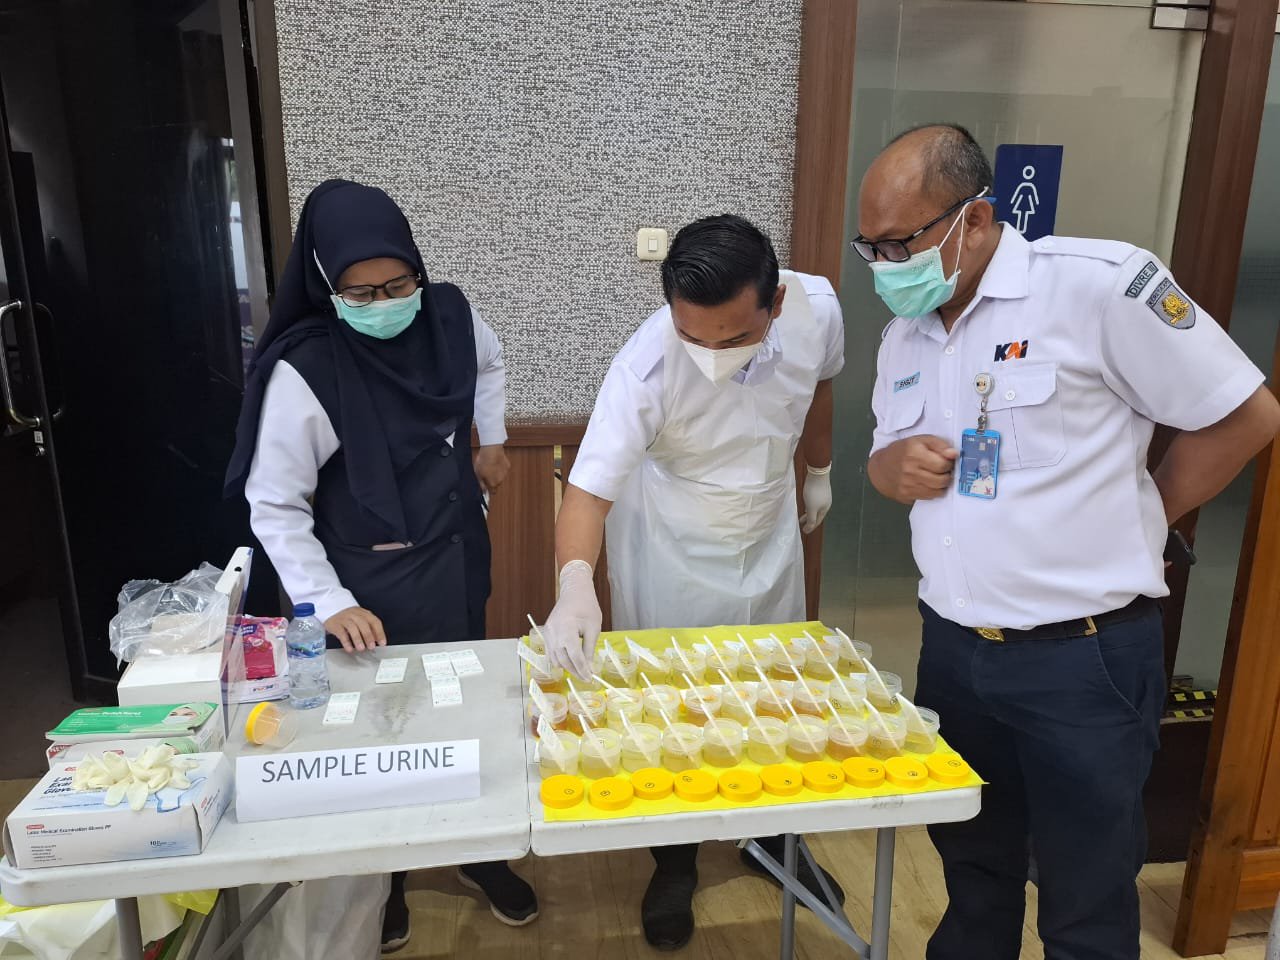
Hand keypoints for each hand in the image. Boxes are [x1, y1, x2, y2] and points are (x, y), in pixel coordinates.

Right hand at [324, 606, 386, 651]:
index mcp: (363, 613)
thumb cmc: (349, 619)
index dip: (379, 632)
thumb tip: (377, 640)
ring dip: (358, 639)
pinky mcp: (335, 624)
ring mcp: (344, 618)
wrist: (331, 612)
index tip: (382, 643)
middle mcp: (354, 614)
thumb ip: (369, 629)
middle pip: (363, 624)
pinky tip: (349, 649)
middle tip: (371, 647)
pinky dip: (346, 642)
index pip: (374, 621)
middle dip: (368, 636)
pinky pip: (341, 633)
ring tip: (361, 648)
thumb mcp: (360, 621)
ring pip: (352, 627)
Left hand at [473, 444, 509, 494]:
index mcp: (493, 484)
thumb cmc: (483, 462)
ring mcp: (505, 473)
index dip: (489, 489)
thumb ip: (482, 484)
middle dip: (492, 480)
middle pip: (496, 483)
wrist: (491, 451)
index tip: (486, 485)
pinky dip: (500, 466)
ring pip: (500, 476)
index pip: (493, 492)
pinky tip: (495, 461)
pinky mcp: (507, 466)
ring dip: (496, 473)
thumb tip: (484, 491)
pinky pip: (503, 468)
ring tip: (490, 465)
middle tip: (486, 472)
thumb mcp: (478, 474)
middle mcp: (500, 480)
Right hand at [541, 560, 600, 677]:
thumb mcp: (593, 628)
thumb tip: (589, 668)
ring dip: (566, 666)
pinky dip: (559, 659)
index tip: (589, 678)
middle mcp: (554, 633)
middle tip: (586, 677)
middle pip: (563, 660)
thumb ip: (589, 649)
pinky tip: (569, 661)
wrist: (574, 591)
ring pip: (554, 658)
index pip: (575, 656)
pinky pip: (550, 652)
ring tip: (579, 670)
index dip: (582, 670)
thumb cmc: (587, 607)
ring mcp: (548, 633)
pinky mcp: (546, 633)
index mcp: (567, 629)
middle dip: (575, 671)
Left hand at [800, 464, 832, 533]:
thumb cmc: (814, 492)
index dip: (811, 527)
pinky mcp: (820, 489)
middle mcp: (826, 503)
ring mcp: (824, 496)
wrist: (818, 474)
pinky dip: (810, 505)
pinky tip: (806, 502)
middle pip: (817, 514)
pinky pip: (815, 501)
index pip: (817, 521)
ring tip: (803, 514)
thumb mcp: (811, 508)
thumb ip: (811, 519)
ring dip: (809, 512)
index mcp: (825, 509)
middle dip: (809, 520)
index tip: (804, 531)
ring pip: (816, 507)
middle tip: (802, 523)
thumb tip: (809, 529)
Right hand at [879, 435, 958, 502]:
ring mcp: (908, 485)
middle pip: (942, 480)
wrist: (882, 468)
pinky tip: (929, 483)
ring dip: (941, 484)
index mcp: (914, 453)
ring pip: (938, 491)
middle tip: (943, 470)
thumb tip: (954, 454)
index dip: (948, 462)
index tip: (946, 460)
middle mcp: (910, 470)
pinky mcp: (908, 495)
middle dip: (947, 475)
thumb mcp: (920, 440)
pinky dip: (934, 491)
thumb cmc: (903, 452)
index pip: (943, 464)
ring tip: (936, 476)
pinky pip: (930, 497)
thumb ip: (940, 445)